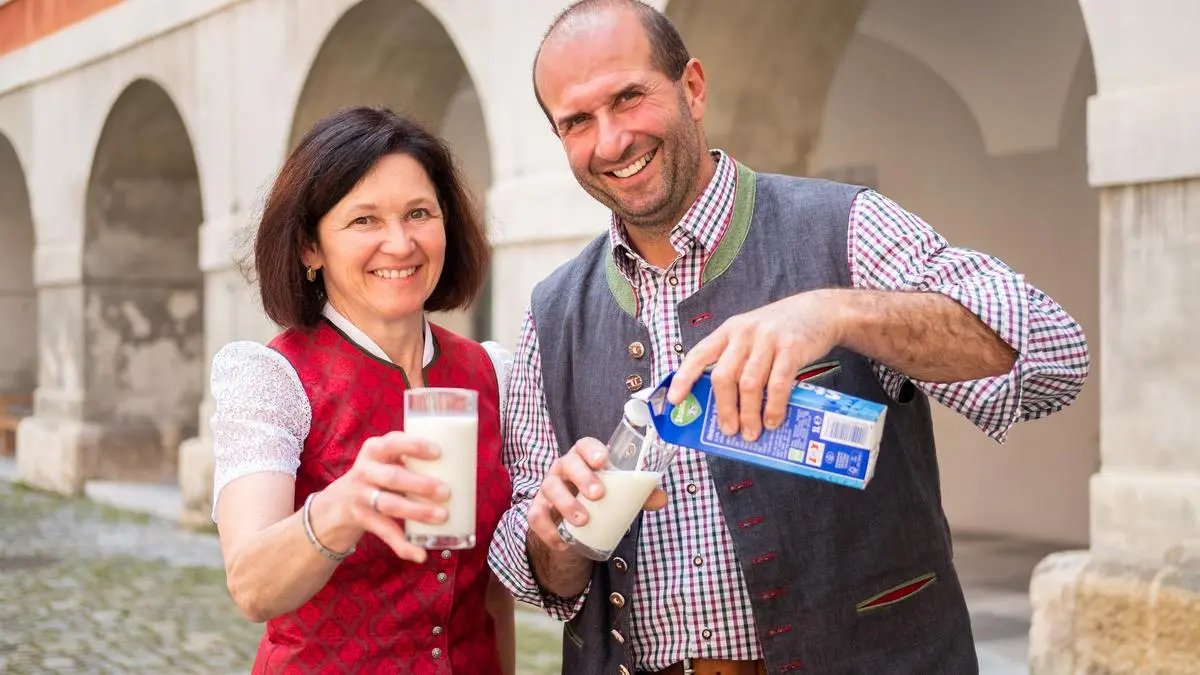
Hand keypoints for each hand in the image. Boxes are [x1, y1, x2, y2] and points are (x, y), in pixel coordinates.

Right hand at [323, 431, 449, 562]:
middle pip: (393, 477)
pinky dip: (403, 545)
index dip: (414, 446)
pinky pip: (385, 533)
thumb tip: (460, 465)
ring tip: (442, 516)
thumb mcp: (386, 458)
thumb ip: (412, 458)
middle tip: (447, 492)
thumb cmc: (379, 473)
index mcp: (374, 450)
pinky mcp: (364, 519)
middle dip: (421, 484)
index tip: (438, 452)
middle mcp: (365, 471)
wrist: (340, 501)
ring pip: (390, 505)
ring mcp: (361, 496)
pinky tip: (420, 554)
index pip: (392, 442)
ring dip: (417, 512)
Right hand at [527, 438, 667, 552]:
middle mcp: (563, 468)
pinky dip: (548, 531)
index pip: (583, 445)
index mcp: (583, 459)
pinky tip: (563, 542)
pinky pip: (535, 517)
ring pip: (549, 487)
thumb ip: (639, 495)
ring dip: (565, 503)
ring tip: (583, 520)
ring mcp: (548, 487)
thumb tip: (661, 498)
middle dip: (582, 477)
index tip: (602, 460)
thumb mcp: (618, 494)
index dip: (591, 449)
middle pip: (567, 463)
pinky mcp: (538, 509)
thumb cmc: (598, 497)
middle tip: (598, 494)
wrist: (573, 520)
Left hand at [667, 290, 844, 441]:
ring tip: (751, 432)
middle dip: (724, 409)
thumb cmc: (781, 331)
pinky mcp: (792, 348)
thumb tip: (725, 406)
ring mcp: (768, 339)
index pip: (699, 354)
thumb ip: (737, 361)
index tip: (676, 400)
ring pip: (748, 384)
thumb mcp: (752, 336)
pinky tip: (773, 420)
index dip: (684, 378)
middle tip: (729, 431)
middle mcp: (744, 333)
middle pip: (723, 377)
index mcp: (729, 331)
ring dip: (748, 414)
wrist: (821, 311)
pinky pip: (777, 384)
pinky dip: (773, 407)